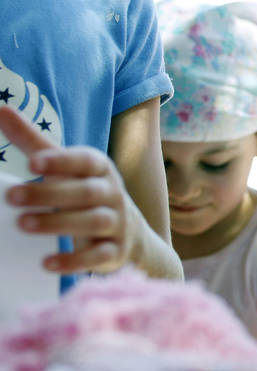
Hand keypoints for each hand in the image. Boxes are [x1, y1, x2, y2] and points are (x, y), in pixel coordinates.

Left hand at [0, 107, 145, 273]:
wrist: (129, 234)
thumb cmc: (85, 192)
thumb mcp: (65, 167)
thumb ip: (34, 142)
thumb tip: (0, 109)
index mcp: (100, 169)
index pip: (86, 161)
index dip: (62, 160)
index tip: (33, 162)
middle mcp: (113, 194)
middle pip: (86, 192)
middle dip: (50, 194)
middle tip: (12, 197)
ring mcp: (117, 223)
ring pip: (93, 221)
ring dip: (58, 223)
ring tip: (23, 225)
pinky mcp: (115, 252)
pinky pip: (98, 256)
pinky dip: (75, 260)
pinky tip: (47, 262)